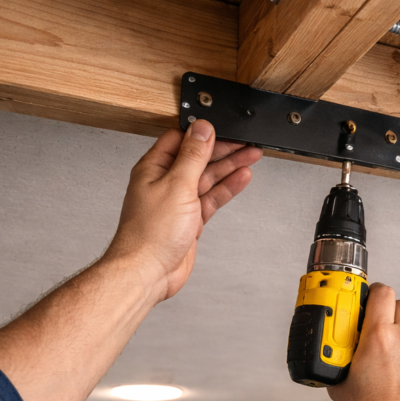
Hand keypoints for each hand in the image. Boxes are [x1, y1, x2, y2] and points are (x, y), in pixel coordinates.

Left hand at [103, 120, 260, 300]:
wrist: (148, 271)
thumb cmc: (150, 233)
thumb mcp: (176, 184)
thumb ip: (192, 156)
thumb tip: (201, 129)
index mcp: (154, 167)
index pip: (181, 140)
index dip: (204, 133)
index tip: (225, 129)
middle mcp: (165, 182)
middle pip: (199, 158)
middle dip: (223, 150)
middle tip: (246, 143)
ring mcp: (178, 201)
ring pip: (208, 177)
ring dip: (230, 167)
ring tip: (251, 156)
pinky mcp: (190, 219)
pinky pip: (212, 197)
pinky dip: (227, 188)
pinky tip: (241, 179)